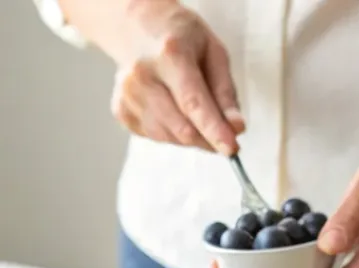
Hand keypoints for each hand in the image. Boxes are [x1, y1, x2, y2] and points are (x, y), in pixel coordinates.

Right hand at [105, 0, 242, 152]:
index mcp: (170, 55)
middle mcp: (143, 75)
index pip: (193, 103)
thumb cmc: (182, 39)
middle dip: (209, 138)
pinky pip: (156, 138)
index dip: (214, 131)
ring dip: (192, 136)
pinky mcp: (121, 110)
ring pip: (171, 138)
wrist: (137, 26)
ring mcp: (128, 94)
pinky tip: (172, 109)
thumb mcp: (215, 53)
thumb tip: (236, 127)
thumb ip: (226, 93)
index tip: (231, 149)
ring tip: (192, 110)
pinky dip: (172, 133)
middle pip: (183, 129)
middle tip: (222, 130)